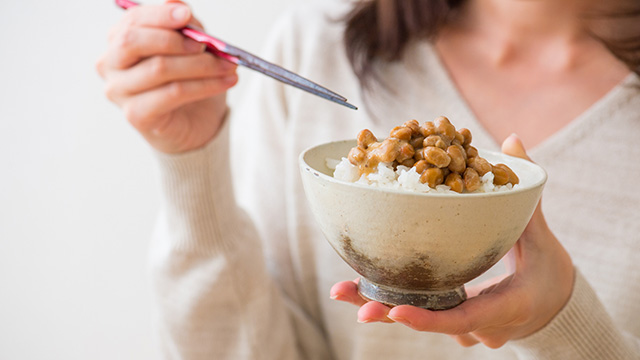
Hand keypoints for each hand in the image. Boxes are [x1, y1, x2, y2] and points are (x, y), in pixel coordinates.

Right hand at [96, 0, 237, 152]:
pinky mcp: (136, 115)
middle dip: (174, 40)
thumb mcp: (190, 48)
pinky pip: (172, 94)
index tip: (186, 15)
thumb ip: (183, 26)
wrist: (194, 124)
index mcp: (119, 41)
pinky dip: (204, 85)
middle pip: (134, 42)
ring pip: (159, 69)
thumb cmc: (187, 81)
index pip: (132, 21)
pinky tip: (225, 82)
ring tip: (229, 66)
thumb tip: (178, 5)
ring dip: (201, 65)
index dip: (159, 15)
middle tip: (206, 44)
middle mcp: (110, 65)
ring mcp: (119, 92)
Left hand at [330, 135, 574, 348]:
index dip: (427, 318)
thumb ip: (524, 194)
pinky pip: (417, 312)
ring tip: (340, 290)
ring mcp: (460, 327)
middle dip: (385, 311)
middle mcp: (476, 327)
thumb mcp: (541, 238)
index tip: (394, 310)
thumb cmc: (549, 274)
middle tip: (347, 297)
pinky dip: (389, 301)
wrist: (553, 308)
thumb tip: (513, 140)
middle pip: (426, 322)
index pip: (462, 319)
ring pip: (416, 319)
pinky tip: (357, 288)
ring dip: (378, 305)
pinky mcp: (449, 318)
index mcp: (502, 309)